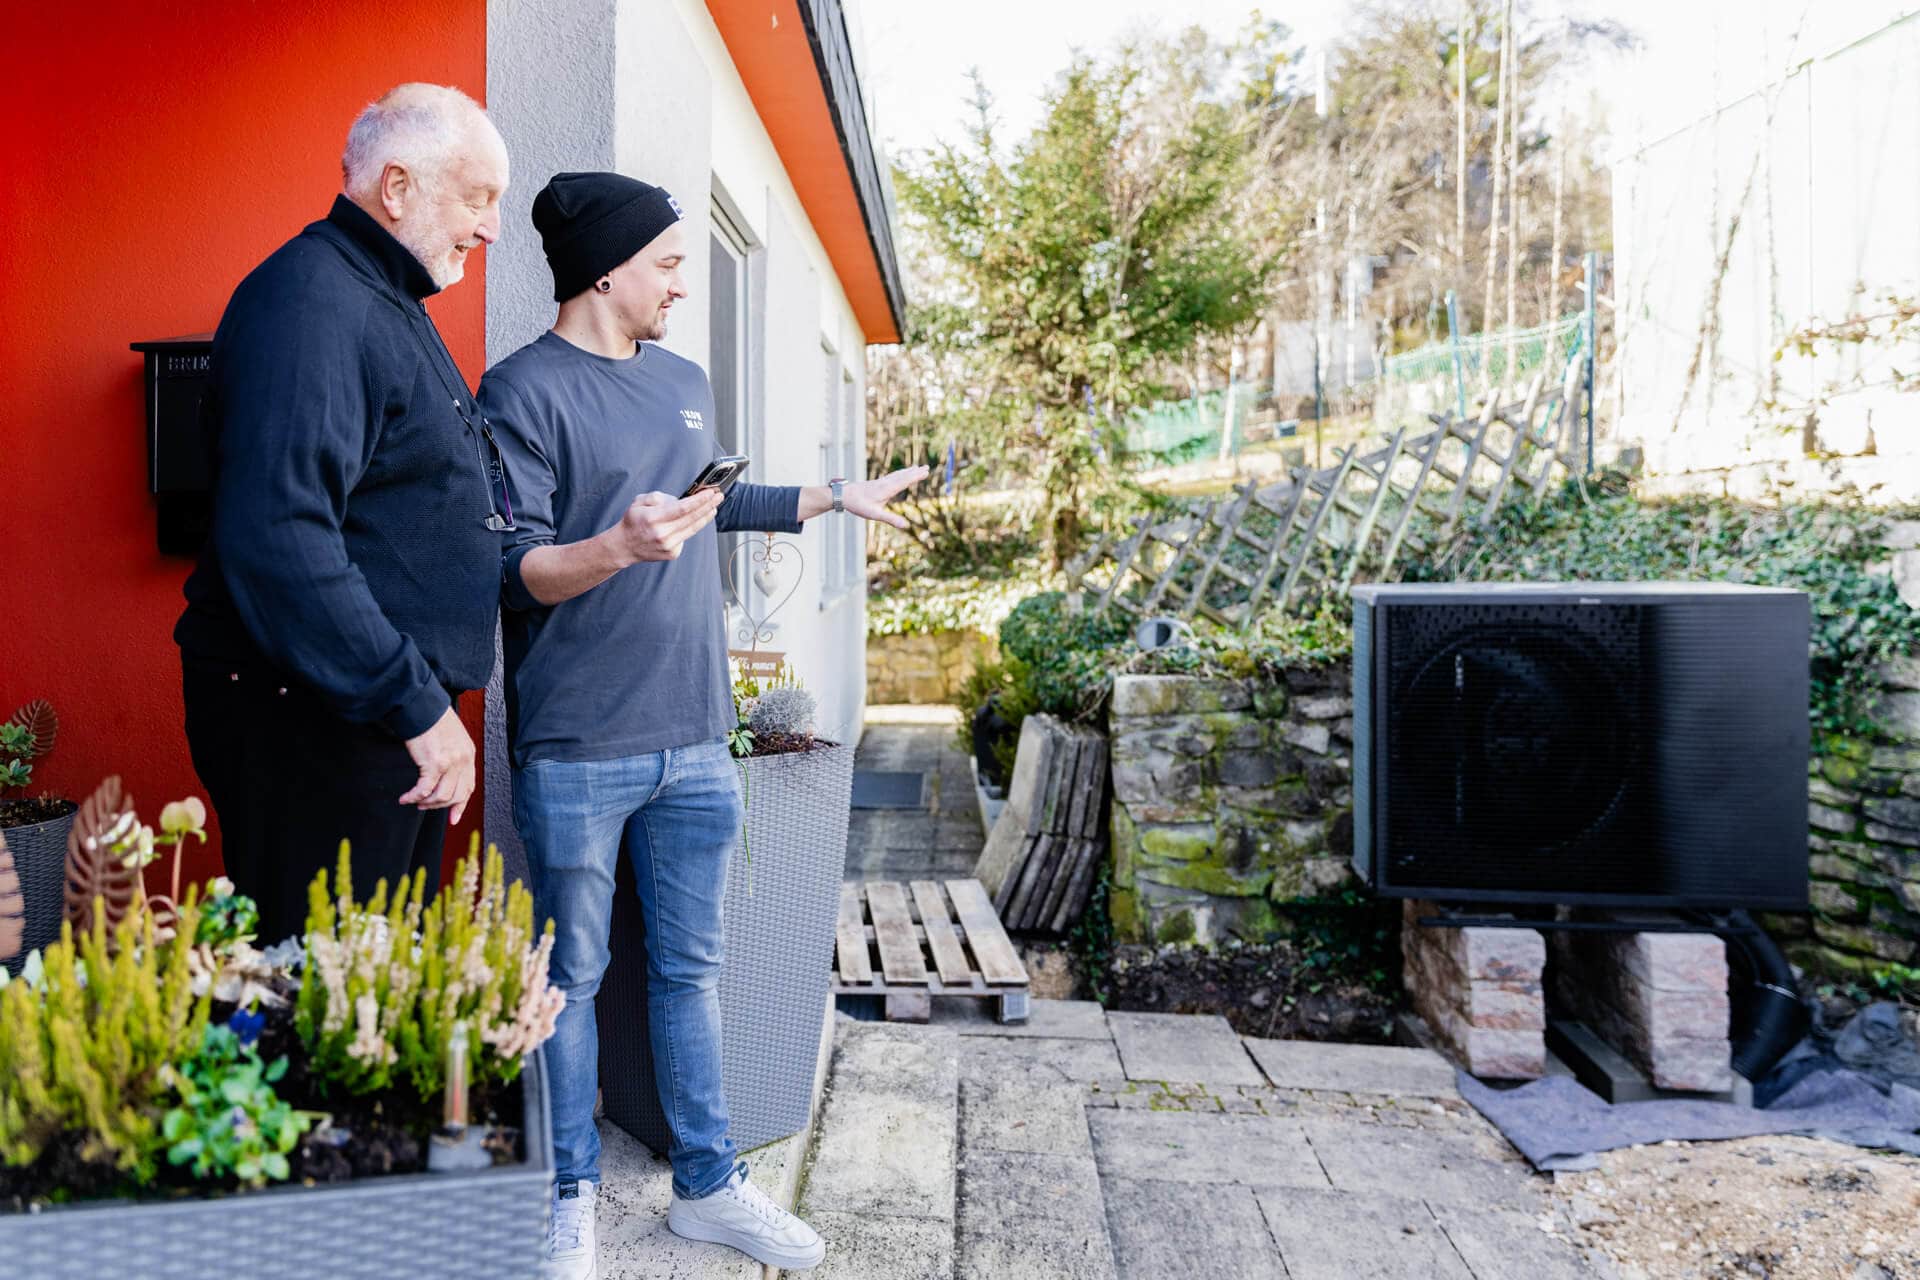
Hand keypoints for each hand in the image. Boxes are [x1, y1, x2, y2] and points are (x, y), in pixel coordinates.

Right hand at [399, 706, 475, 823]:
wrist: (422, 706)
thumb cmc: (433, 719)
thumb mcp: (453, 737)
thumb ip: (454, 755)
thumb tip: (445, 774)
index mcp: (469, 754)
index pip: (469, 786)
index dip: (461, 804)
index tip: (454, 817)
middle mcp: (463, 760)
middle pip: (456, 795)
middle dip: (439, 806)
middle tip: (424, 806)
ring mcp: (451, 763)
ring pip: (442, 797)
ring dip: (426, 802)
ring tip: (414, 801)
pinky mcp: (434, 763)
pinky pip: (425, 790)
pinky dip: (414, 797)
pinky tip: (405, 798)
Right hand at [615, 488, 723, 562]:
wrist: (624, 546)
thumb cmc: (633, 521)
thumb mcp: (639, 502)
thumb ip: (658, 497)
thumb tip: (679, 500)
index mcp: (653, 518)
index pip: (683, 508)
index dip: (699, 500)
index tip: (710, 492)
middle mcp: (662, 533)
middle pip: (692, 518)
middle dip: (708, 505)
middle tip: (719, 496)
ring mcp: (668, 545)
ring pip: (693, 528)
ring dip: (705, 517)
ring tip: (713, 507)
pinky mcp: (672, 553)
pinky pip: (686, 537)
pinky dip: (689, 528)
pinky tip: (688, 523)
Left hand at [840, 465, 931, 528]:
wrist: (844, 495)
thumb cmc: (859, 505)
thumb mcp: (875, 514)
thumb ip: (890, 519)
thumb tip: (905, 526)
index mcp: (887, 489)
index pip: (905, 481)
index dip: (916, 476)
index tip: (926, 472)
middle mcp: (885, 483)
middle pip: (903, 476)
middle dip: (915, 472)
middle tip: (927, 467)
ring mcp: (881, 482)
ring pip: (897, 474)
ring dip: (908, 471)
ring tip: (916, 468)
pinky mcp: (877, 483)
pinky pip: (892, 476)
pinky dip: (899, 473)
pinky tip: (899, 474)